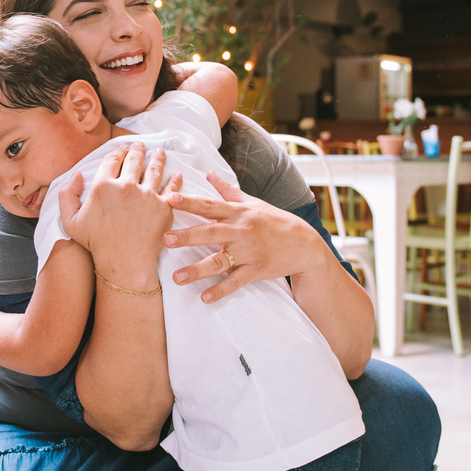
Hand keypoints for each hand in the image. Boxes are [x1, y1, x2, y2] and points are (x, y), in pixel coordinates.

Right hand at [60, 141, 180, 270]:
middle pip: (134, 160)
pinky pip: (172, 189)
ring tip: (159, 153)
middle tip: (140, 145)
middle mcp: (126, 186)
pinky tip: (177, 174)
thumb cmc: (96, 244)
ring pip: (154, 169)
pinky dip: (175, 180)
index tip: (122, 149)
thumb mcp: (70, 221)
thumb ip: (67, 195)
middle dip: (137, 150)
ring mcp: (147, 196)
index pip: (112, 160)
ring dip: (157, 158)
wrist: (124, 262)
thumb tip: (77, 174)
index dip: (117, 152)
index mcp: (103, 186)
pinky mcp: (164, 207)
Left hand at [164, 170, 324, 302]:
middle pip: (211, 232)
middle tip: (166, 239)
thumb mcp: (252, 202)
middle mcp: (242, 231)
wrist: (304, 244)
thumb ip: (227, 190)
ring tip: (176, 277)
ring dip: (197, 270)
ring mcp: (249, 252)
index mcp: (238, 212)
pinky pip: (236, 281)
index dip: (190, 202)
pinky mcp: (257, 270)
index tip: (170, 199)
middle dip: (188, 235)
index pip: (210, 205)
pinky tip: (205, 297)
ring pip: (219, 261)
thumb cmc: (274, 221)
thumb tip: (209, 173)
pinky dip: (221, 290)